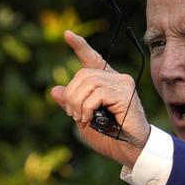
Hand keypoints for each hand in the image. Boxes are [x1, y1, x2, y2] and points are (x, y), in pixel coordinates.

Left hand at [51, 29, 150, 166]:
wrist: (129, 150)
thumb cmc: (109, 137)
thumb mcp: (83, 119)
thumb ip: (70, 104)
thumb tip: (55, 89)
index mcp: (106, 82)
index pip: (92, 59)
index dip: (79, 46)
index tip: (67, 35)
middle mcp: (116, 78)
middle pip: (83, 74)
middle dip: (71, 95)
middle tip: (73, 114)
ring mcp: (122, 84)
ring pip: (88, 83)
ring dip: (77, 103)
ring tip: (81, 118)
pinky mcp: (125, 93)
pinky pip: (97, 93)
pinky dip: (87, 107)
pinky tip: (89, 118)